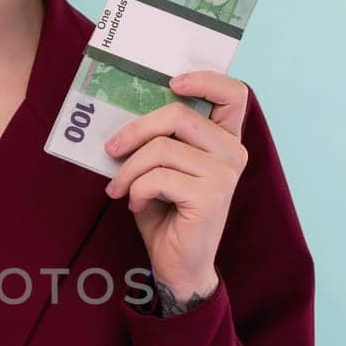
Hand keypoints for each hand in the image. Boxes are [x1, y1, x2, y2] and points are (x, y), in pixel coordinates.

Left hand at [101, 70, 249, 295]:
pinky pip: (157, 177)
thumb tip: (126, 112)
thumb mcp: (162, 168)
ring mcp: (225, 174)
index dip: (205, 79)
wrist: (179, 265)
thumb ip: (159, 139)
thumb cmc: (167, 213)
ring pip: (161, 148)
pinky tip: (136, 205)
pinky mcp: (211, 196)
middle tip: (111, 150)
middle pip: (179, 115)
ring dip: (129, 169)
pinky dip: (136, 190)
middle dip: (135, 131)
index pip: (234, 94)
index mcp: (225, 140)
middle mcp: (233, 153)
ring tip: (120, 188)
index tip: (172, 82)